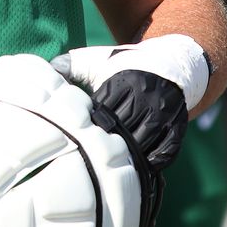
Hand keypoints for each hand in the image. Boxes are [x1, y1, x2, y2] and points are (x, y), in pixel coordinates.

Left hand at [51, 43, 195, 171]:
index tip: (80, 132)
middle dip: (106, 142)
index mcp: (124, 81)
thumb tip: (47, 69)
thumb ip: (72, 64)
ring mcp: (164, 114)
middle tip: (91, 154)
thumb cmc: (126, 64)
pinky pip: (165, 153)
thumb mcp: (99, 58)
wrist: (171, 63)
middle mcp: (146, 97)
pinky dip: (151, 162)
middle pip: (122, 129)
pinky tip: (137, 167)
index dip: (90, 123)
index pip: (103, 109)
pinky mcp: (178, 127)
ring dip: (126, 155)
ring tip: (110, 164)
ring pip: (143, 143)